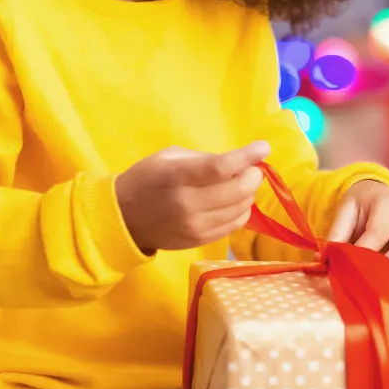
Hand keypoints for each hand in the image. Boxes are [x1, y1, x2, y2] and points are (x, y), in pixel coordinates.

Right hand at [115, 142, 270, 253]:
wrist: (124, 218)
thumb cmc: (148, 179)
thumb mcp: (170, 157)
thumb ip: (204, 158)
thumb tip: (238, 162)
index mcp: (178, 176)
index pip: (221, 167)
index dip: (248, 156)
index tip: (263, 148)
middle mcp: (188, 204)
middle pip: (238, 190)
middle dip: (253, 175)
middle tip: (252, 167)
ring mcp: (195, 226)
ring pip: (241, 208)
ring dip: (249, 193)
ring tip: (241, 183)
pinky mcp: (200, 241)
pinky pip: (235, 224)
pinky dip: (242, 210)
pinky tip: (234, 201)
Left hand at [328, 180, 388, 278]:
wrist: (383, 199)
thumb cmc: (363, 209)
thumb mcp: (345, 212)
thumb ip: (336, 234)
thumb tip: (325, 259)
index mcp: (388, 204)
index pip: (378, 231)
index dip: (364, 253)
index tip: (349, 269)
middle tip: (373, 279)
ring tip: (386, 277)